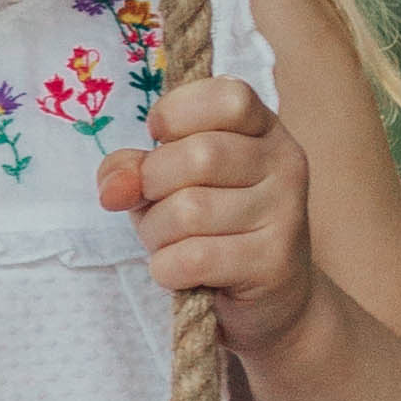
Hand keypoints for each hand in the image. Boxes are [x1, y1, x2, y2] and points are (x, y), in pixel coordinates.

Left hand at [98, 76, 315, 352]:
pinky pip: (194, 258)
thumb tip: (114, 187)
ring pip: (190, 210)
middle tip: (155, 208)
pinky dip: (167, 268)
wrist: (271, 302)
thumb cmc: (215, 230)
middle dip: (153, 187)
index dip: (177, 114)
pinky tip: (178, 272)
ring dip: (157, 234)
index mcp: (265, 129)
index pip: (227, 98)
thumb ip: (134, 169)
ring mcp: (285, 213)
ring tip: (168, 244)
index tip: (159, 139)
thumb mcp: (169, 186)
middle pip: (198, 156)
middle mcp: (285, 163)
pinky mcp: (272, 262)